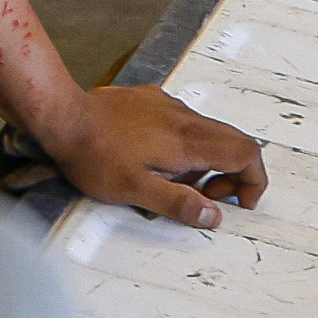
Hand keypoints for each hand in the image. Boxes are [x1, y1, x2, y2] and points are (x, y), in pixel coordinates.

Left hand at [53, 80, 275, 230]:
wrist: (63, 117)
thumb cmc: (94, 156)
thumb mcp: (136, 191)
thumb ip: (179, 204)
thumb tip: (213, 216)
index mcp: (189, 141)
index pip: (247, 154)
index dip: (254, 181)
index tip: (240, 203)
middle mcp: (186, 118)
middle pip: (235, 141)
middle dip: (234, 174)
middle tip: (206, 197)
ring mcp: (170, 106)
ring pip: (210, 132)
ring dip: (207, 161)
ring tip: (174, 181)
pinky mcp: (153, 100)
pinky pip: (186, 122)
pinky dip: (187, 145)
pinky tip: (155, 158)